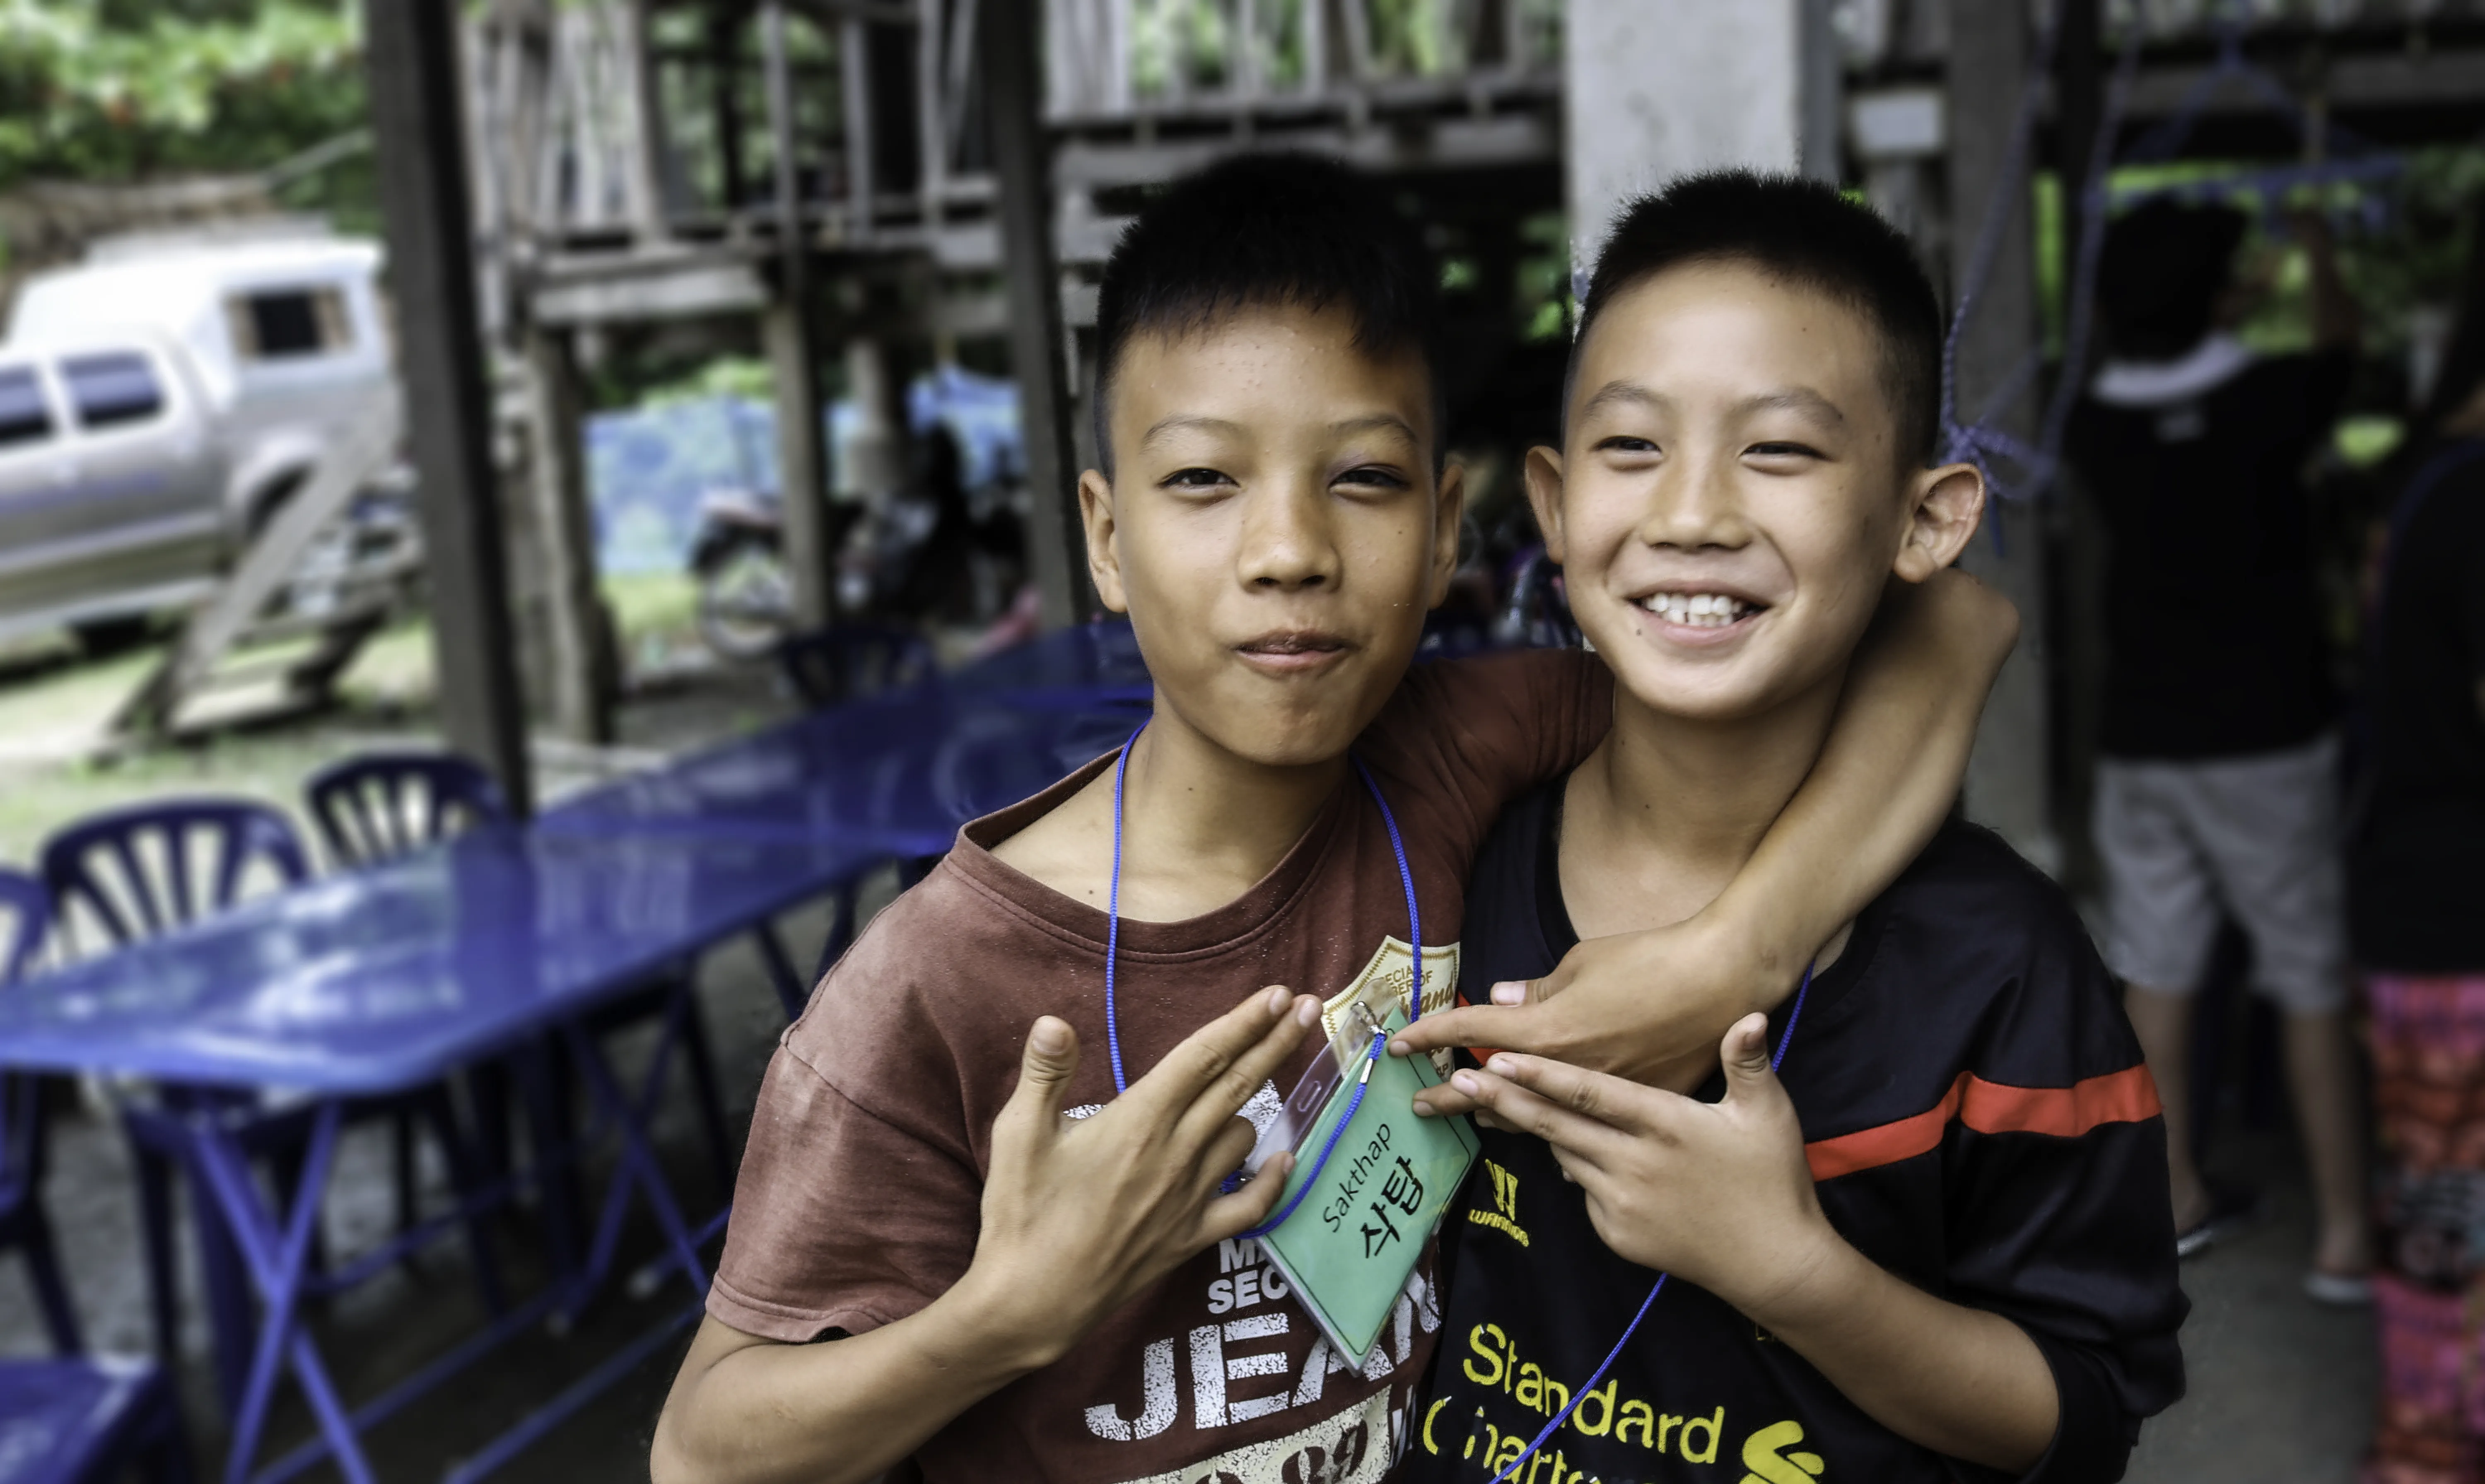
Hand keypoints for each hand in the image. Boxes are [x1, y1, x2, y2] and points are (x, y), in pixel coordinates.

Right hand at [963, 986, 1319, 1366]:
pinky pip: (1250, 1206)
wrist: (1033, 1301)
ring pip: (1244, 1135)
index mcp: (1138, 1120)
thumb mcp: (1018, 1134)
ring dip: (1259, 1102)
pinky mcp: (1191, 1238)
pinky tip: (1283, 1160)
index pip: (1204, 1056)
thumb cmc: (1021, 1214)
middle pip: (1238, 1085)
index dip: (1243, 1021)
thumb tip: (1054, 1021)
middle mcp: (1176, 1153)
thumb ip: (1044, 1073)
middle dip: (1275, 1041)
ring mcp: (1190, 1198)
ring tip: (1265, 1075)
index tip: (1276, 994)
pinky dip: (1271, 1181)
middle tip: (1307, 1007)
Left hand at [1394, 914, 1776, 1108]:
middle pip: (1494, 1094)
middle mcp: (1569, 1077)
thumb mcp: (1587, 962)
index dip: (1432, 1034)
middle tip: (1419, 1104)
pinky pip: (1584, 1140)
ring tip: (1473, 1117)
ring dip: (1502, 1117)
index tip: (1398, 1043)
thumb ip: (1541, 990)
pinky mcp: (1635, 1118)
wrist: (1728, 987)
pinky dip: (1561, 1132)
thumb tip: (1504, 1000)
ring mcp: (1601, 1104)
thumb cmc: (1658, 962)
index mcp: (1552, 1033)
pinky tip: (1551, 1134)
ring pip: (1537, 1123)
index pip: (1474, 1033)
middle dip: (1452, 1097)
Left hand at [1439, 1014, 1841, 1323]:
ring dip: (1541, 1131)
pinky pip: (1585, 1191)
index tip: (1499, 1058)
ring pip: (1567, 1156)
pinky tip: (1581, 1152)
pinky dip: (1578, 1168)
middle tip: (1461, 1080)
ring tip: (1504, 1103)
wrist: (1775, 1262)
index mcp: (1667, 1126)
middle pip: (1558, 1126)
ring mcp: (1623, 1204)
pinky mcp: (1618, 1234)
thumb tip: (1748, 1014)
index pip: (1591, 1093)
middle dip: (1505, 1101)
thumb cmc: (1773, 1179)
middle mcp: (1636, 1165)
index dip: (1542, 1075)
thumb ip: (1746, 1062)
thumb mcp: (1768, 1113)